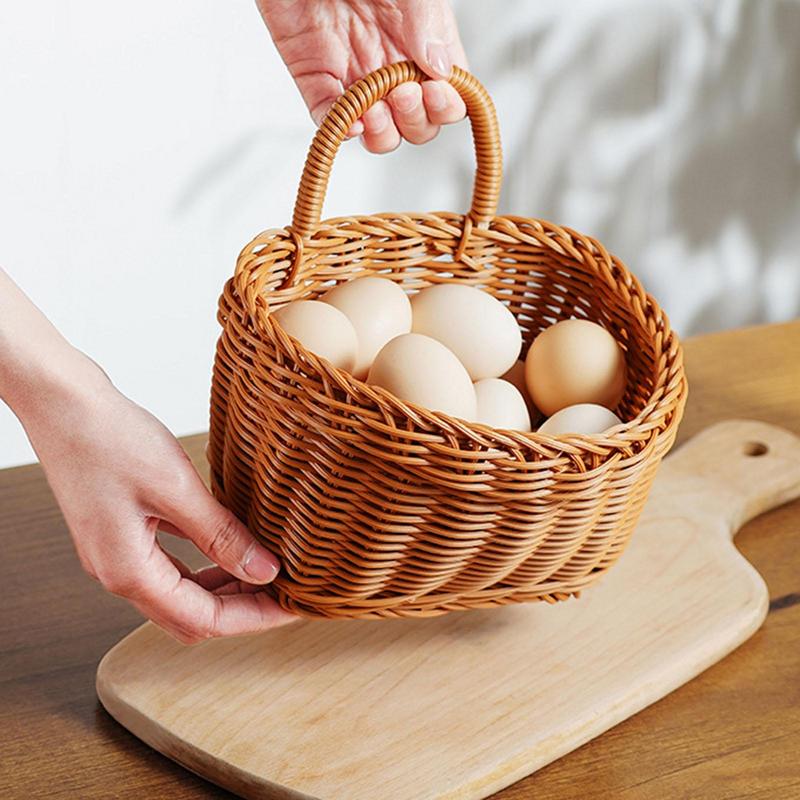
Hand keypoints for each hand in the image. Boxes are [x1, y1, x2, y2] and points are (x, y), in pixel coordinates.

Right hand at [18, 356, 294, 643]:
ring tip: (263, 570)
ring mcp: (116, 554)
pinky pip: (168, 564)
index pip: (203, 619)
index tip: (292, 605)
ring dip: (222, 588)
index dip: (253, 617)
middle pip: (190, 615)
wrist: (63, 404)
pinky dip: (202, 565)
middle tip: (283, 591)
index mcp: (129, 572)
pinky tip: (228, 547)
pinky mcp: (120, 532)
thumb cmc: (110, 440)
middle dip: (240, 608)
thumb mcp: (177, 489)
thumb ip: (221, 535)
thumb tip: (264, 570)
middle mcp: (118, 573)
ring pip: (179, 592)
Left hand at [258, 0, 467, 152]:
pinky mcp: (315, 78)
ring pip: (379, 132)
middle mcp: (392, 64)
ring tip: (376, 111)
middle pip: (416, 123)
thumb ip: (427, 21)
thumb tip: (442, 68)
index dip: (447, 105)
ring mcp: (355, 75)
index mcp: (421, 42)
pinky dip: (340, 127)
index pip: (448, 94)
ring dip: (383, 133)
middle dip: (415, 121)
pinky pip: (330, 118)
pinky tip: (351, 122)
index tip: (436, 91)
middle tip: (403, 93)